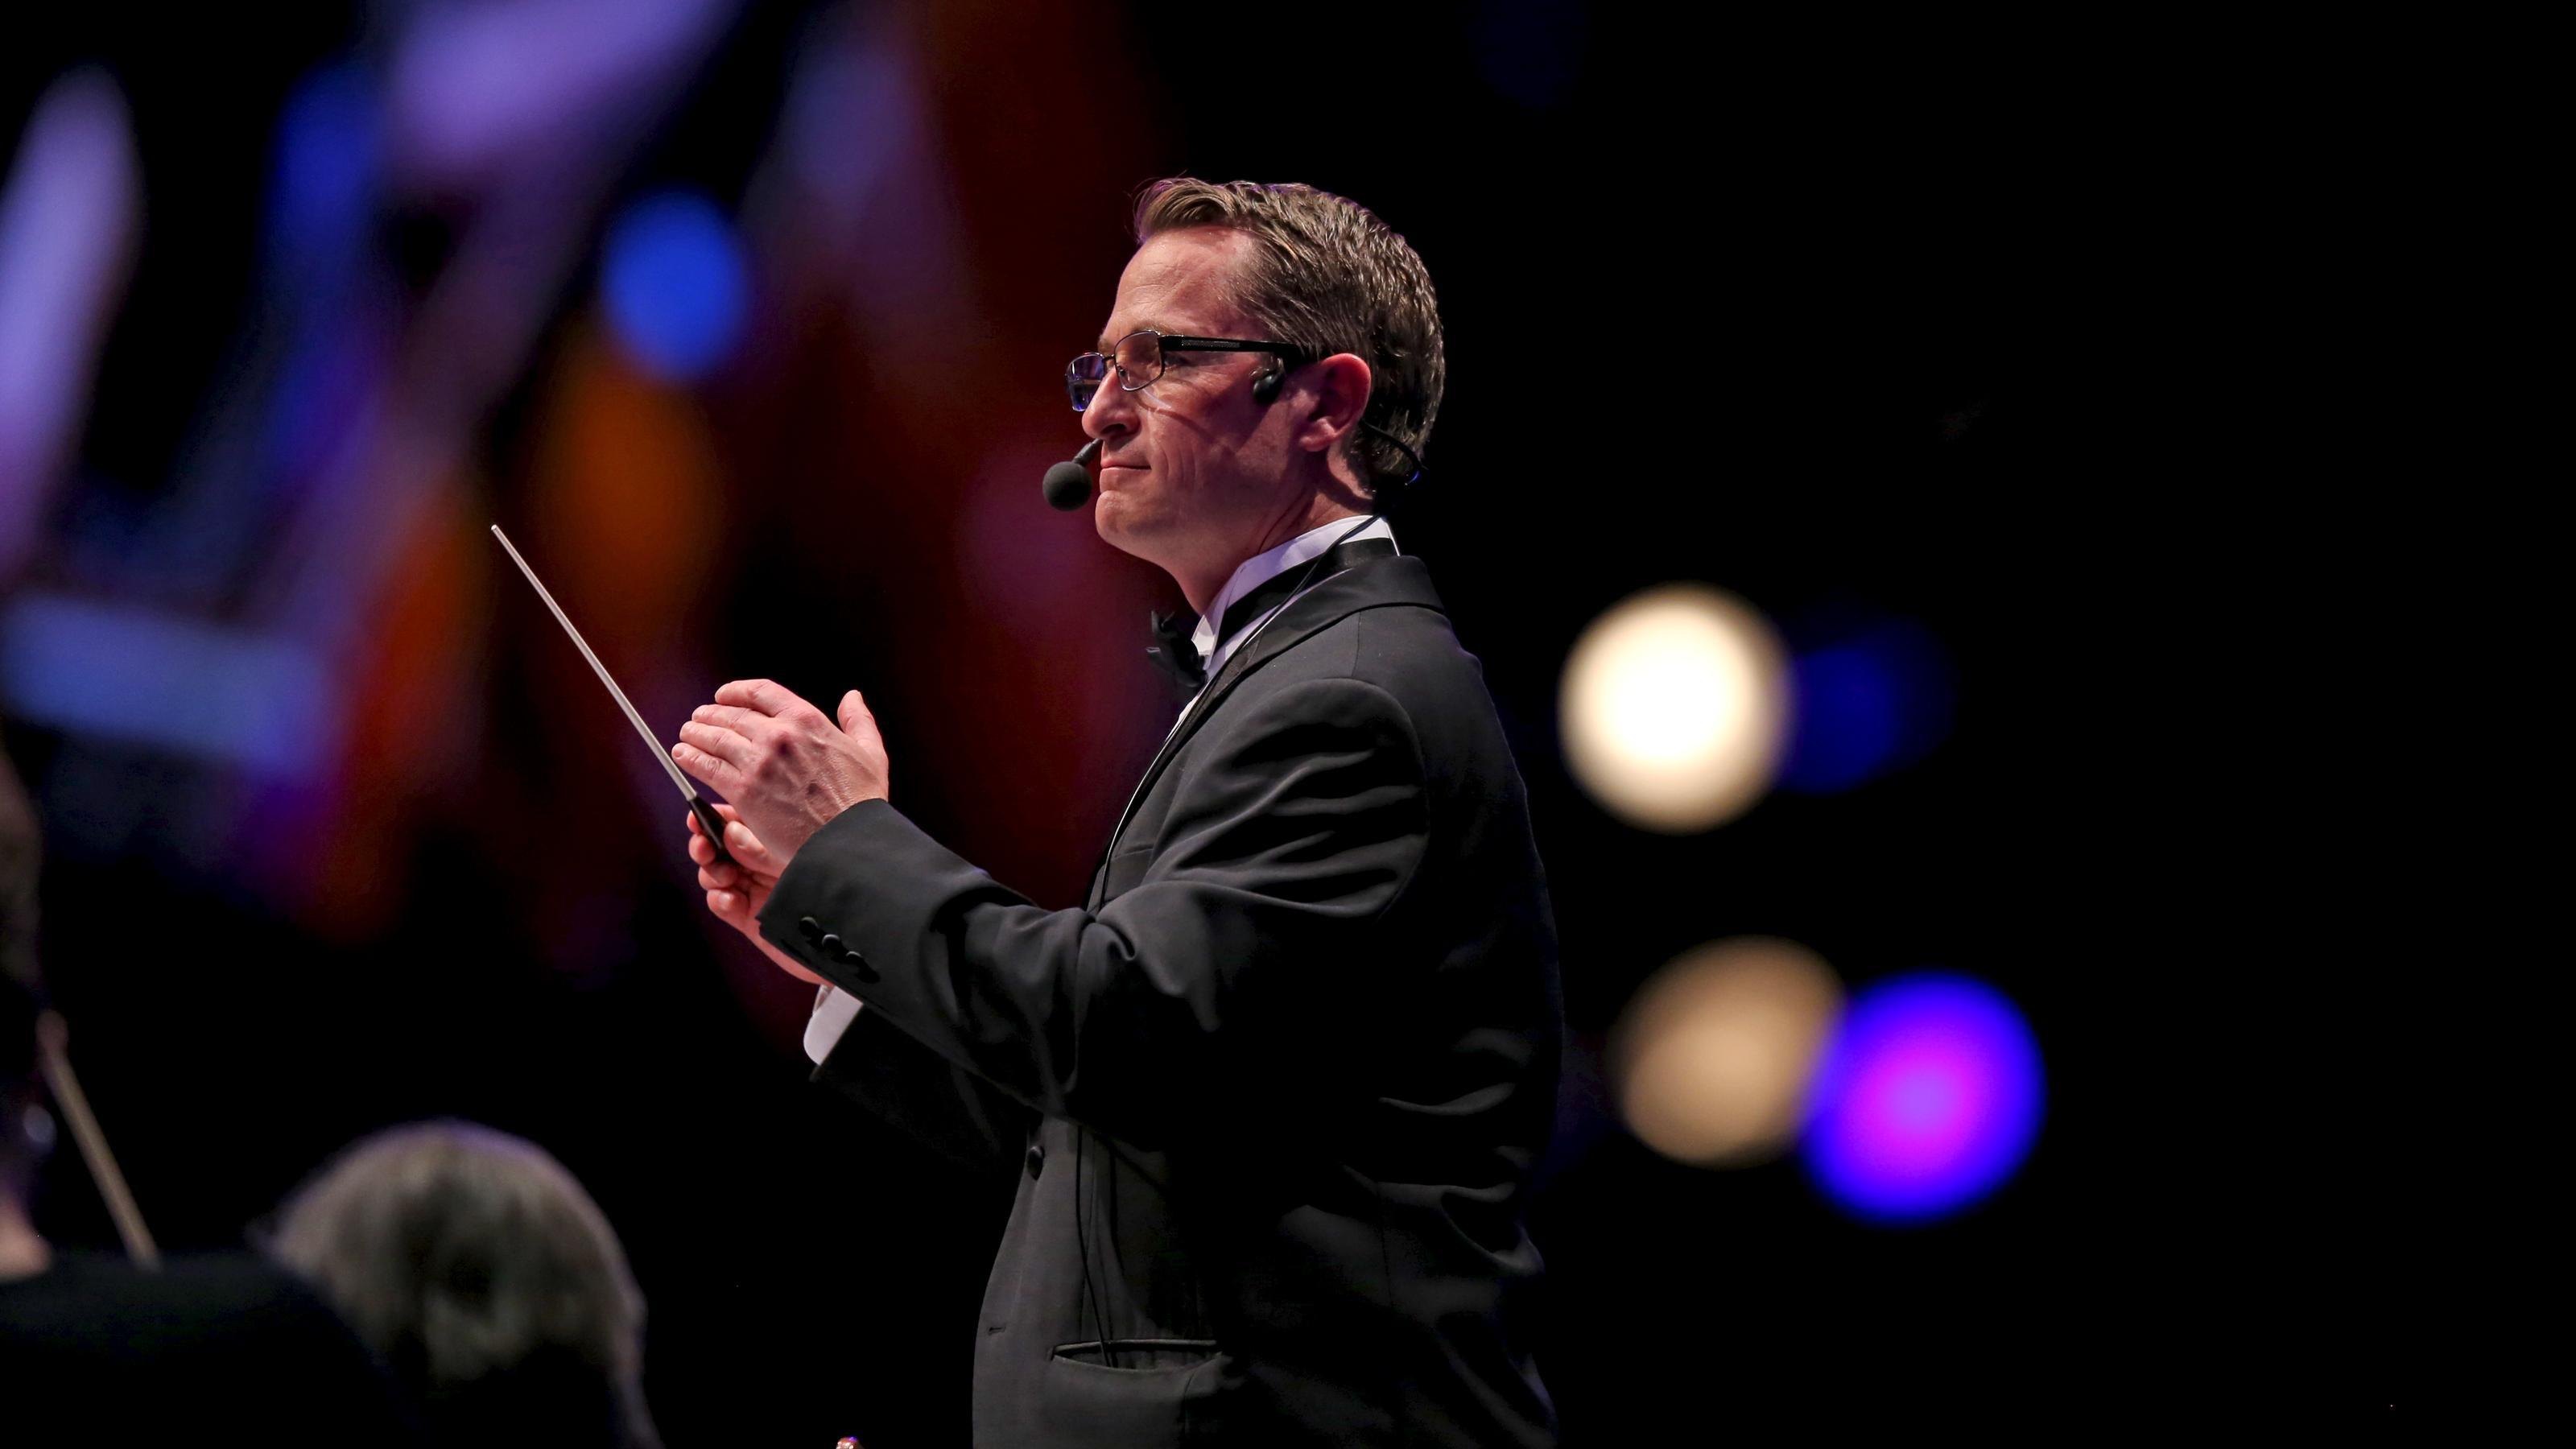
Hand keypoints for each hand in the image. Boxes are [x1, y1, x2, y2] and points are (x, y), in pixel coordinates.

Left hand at [671, 680, 889, 863]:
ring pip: (714, 738)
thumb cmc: (862, 802)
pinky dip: (690, 758)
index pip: (761, 692)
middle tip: (698, 719)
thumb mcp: (870, 752)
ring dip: (695, 734)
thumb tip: (852, 697)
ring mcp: (759, 762)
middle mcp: (779, 735)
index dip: (736, 692)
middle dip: (710, 715)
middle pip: (731, 715)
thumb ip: (859, 721)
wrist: (847, 841)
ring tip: (686, 735)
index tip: (723, 696)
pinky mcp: (744, 791)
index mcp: (807, 720)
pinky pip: (706, 766)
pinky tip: (683, 756)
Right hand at [687, 804, 824, 985]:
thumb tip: (730, 832)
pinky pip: (721, 903)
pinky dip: (720, 899)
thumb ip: (763, 847)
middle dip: (704, 845)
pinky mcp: (750, 917)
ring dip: (711, 873)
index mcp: (773, 838)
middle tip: (703, 847)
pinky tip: (731, 899)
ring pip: (714, 874)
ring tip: (724, 876)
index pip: (734, 822)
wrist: (849, 934)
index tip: (696, 818)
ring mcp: (754, 888)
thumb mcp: (798, 858)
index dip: (711, 819)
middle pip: (717, 847)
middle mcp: (760, 861)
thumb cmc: (834, 883)